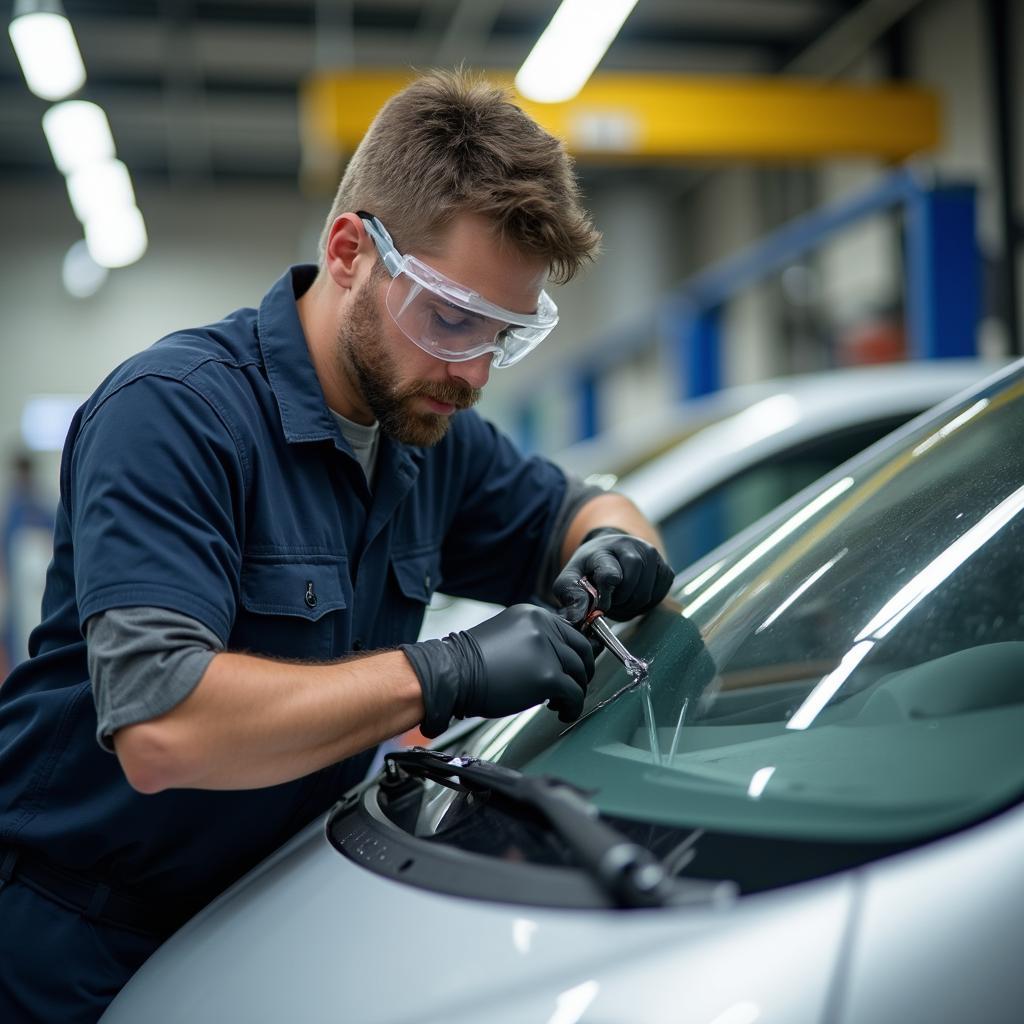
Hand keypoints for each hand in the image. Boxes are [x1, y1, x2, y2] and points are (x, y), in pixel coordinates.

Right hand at [401, 604, 595, 737]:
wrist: (453, 675)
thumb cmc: (471, 662)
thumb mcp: (507, 635)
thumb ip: (533, 639)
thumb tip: (554, 656)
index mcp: (533, 615)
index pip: (570, 631)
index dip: (577, 653)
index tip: (576, 667)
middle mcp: (543, 627)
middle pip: (581, 650)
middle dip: (583, 672)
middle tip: (576, 685)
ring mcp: (547, 651)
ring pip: (579, 674)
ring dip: (575, 692)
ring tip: (560, 703)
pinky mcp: (548, 676)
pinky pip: (574, 693)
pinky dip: (572, 707)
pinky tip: (561, 712)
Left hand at [554, 527, 673, 625]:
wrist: (609, 553)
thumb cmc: (588, 569)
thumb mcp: (571, 578)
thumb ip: (570, 595)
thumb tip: (578, 616)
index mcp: (604, 549)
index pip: (610, 575)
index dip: (605, 597)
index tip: (601, 605)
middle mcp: (632, 546)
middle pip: (631, 587)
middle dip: (618, 602)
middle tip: (609, 603)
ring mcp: (652, 556)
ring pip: (646, 595)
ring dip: (631, 607)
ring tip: (619, 601)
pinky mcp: (665, 568)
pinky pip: (658, 596)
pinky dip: (645, 605)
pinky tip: (632, 598)